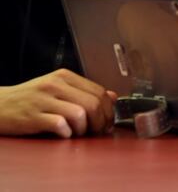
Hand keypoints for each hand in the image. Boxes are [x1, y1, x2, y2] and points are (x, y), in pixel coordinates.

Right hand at [0, 69, 115, 137]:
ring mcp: (44, 100)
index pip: (99, 91)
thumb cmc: (30, 99)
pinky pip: (60, 125)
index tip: (107, 122)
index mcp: (65, 76)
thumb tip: (113, 96)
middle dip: (100, 122)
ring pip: (80, 114)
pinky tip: (64, 135)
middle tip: (97, 131)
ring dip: (85, 129)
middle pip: (94, 103)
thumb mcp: (59, 89)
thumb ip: (85, 92)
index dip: (109, 110)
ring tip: (79, 133)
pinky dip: (67, 133)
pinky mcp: (33, 116)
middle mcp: (55, 85)